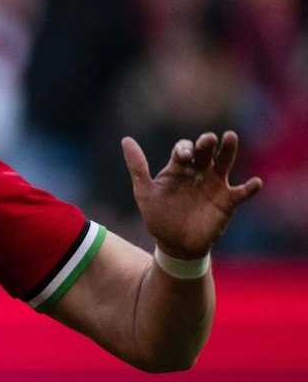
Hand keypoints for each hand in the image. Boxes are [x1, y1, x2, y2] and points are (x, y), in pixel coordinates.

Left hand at [123, 131, 261, 259]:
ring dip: (228, 150)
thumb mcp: (145, 192)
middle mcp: (199, 172)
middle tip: (207, 140)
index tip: (183, 157)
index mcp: (179, 168)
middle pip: (205, 150)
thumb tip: (126, 139)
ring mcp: (215, 184)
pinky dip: (250, 188)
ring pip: (224, 162)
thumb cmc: (159, 217)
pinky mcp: (228, 201)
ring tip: (230, 137)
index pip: (183, 149)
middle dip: (206, 143)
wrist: (174, 244)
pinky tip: (255, 183)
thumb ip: (137, 167)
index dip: (184, 149)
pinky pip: (242, 192)